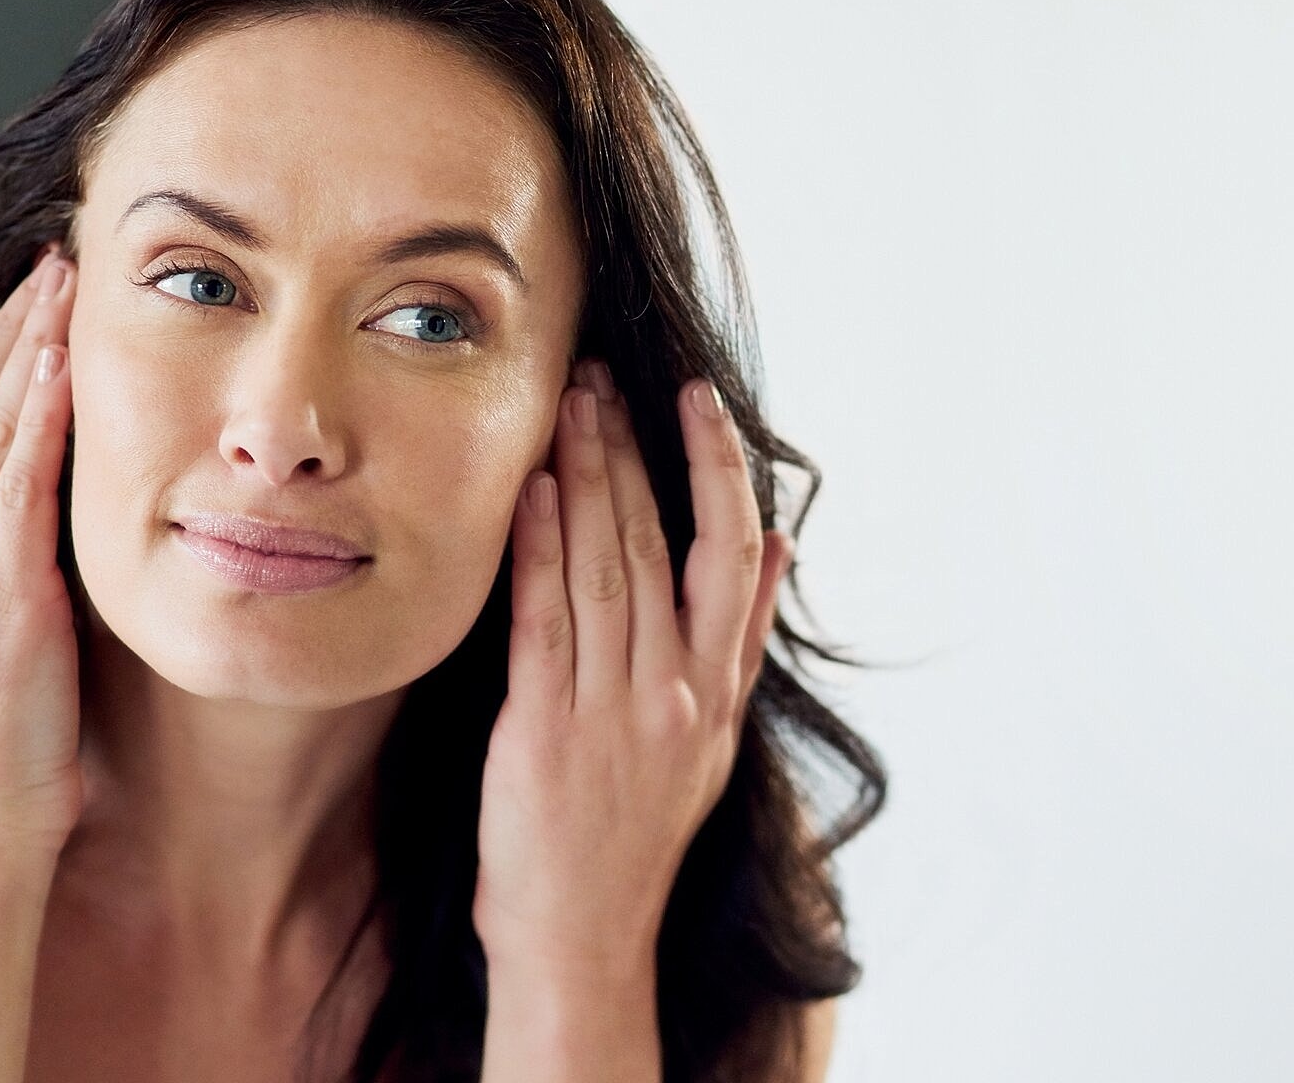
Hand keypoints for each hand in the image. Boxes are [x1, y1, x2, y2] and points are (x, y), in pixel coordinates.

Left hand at [473, 359, 792, 976]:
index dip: (718, 469)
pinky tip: (526, 492)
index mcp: (716, 690)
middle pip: (658, 543)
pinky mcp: (544, 729)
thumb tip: (782, 546)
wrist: (580, 933)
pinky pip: (545, 621)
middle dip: (629, 450)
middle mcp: (675, 693)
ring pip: (603, 566)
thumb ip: (739, 640)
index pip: (734, 554)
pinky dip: (536, 550)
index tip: (697, 401)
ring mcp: (612, 710)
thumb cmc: (632, 832)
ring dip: (582, 479)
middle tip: (602, 376)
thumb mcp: (711, 739)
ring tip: (567, 407)